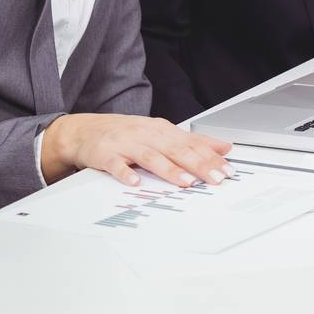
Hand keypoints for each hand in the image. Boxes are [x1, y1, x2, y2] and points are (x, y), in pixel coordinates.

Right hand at [42, 113, 232, 187]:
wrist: (85, 130)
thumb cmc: (128, 133)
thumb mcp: (162, 133)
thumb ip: (193, 141)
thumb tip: (224, 147)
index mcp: (163, 130)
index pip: (192, 144)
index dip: (212, 157)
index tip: (228, 170)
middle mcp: (147, 134)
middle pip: (176, 149)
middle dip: (198, 164)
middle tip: (215, 178)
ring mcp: (126, 144)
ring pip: (151, 157)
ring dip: (169, 170)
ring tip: (186, 182)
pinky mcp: (106, 154)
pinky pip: (117, 165)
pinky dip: (126, 174)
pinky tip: (135, 183)